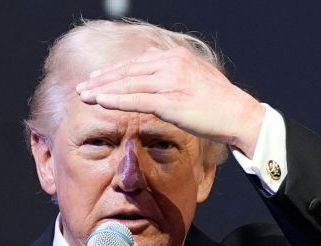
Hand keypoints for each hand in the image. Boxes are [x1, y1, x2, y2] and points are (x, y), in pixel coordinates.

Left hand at [75, 47, 264, 156]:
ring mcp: (169, 81)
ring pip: (127, 84)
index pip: (137, 62)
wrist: (237, 114)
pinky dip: (115, 100)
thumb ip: (174, 71)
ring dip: (102, 90)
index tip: (97, 77)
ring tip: (84, 96)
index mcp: (176, 56)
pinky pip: (135, 99)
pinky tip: (100, 102)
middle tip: (82, 87)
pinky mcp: (169, 101)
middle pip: (128, 71)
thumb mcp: (195, 76)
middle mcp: (170, 64)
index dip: (114, 71)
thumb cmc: (218, 101)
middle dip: (102, 80)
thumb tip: (155, 66)